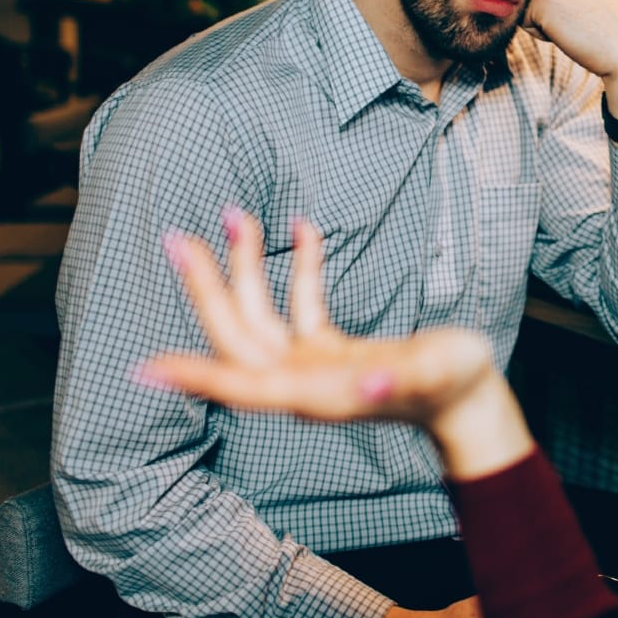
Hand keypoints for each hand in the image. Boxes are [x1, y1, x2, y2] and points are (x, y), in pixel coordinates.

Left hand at [142, 210, 534, 476]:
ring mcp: (314, 366)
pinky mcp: (331, 351)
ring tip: (237, 214)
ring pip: (260, 317)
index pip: (243, 383)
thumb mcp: (433, 375)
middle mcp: (304, 382)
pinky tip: (303, 228)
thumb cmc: (454, 388)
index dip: (196, 375)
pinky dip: (298, 267)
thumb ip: (399, 379)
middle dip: (207, 288)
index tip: (146, 367)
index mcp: (316, 392)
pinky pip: (301, 306)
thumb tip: (372, 380)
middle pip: (238, 337)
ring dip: (244, 268)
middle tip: (178, 239)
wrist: (470, 402)